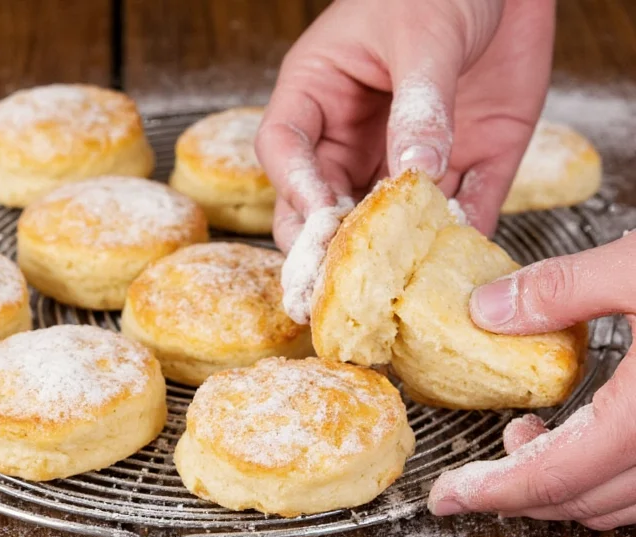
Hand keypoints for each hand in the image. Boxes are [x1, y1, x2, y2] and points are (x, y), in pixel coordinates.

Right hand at [256, 0, 555, 251]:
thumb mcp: (424, 34)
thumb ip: (419, 102)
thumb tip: (415, 171)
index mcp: (321, 92)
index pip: (287, 149)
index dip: (296, 187)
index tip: (320, 219)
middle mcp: (358, 134)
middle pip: (324, 201)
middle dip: (328, 241)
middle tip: (339, 281)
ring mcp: (412, 153)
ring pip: (388, 218)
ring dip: (393, 250)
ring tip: (398, 283)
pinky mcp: (468, 160)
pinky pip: (463, 206)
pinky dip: (464, 234)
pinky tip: (463, 260)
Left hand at [428, 232, 635, 529]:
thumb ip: (562, 289)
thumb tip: (486, 309)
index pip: (553, 477)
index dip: (490, 491)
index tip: (446, 496)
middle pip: (581, 502)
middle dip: (517, 492)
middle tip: (474, 471)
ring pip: (618, 504)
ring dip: (560, 485)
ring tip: (523, 439)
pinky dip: (603, 476)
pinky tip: (584, 435)